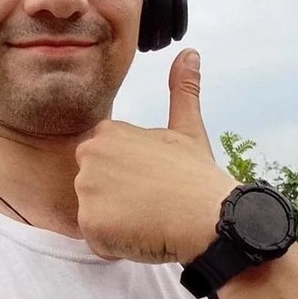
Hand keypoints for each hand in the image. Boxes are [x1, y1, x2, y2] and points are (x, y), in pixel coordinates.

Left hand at [74, 48, 239, 263]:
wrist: (210, 218)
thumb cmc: (198, 175)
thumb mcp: (188, 128)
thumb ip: (182, 90)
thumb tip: (189, 53)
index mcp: (107, 133)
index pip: (104, 166)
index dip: (129, 180)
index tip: (154, 183)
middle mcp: (89, 155)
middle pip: (95, 190)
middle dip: (119, 202)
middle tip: (152, 202)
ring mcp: (87, 188)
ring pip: (96, 216)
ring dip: (119, 225)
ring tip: (150, 218)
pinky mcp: (89, 222)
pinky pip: (98, 240)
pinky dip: (117, 245)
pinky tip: (143, 234)